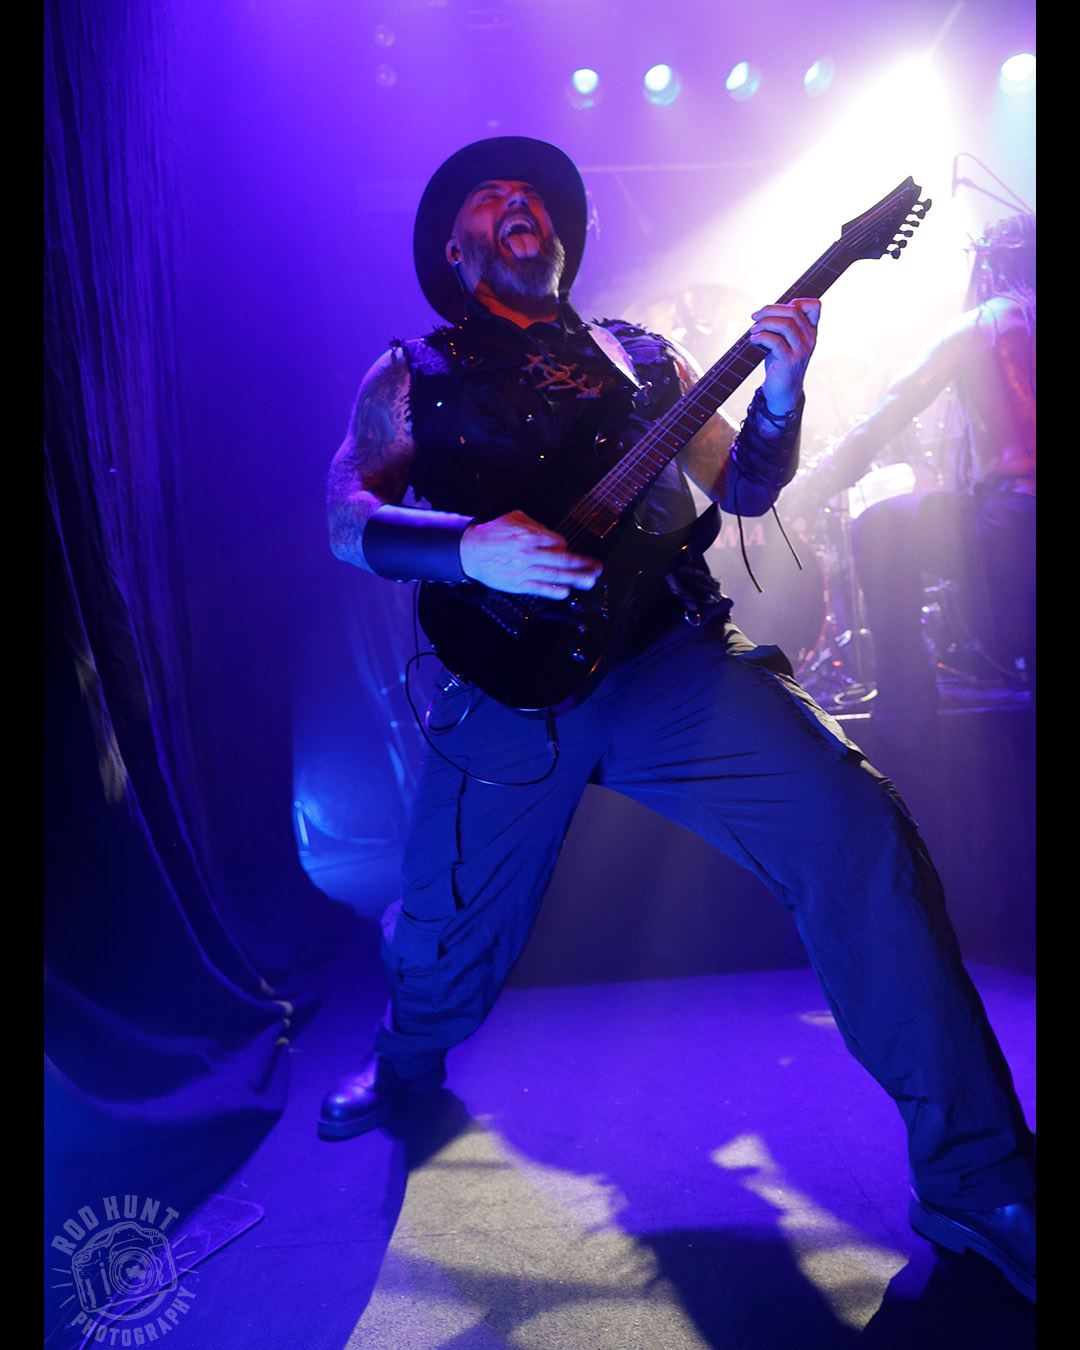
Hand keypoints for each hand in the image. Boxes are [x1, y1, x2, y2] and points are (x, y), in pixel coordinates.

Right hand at [460, 511, 601, 597]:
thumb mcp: (514, 518)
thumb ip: (534, 524)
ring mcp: (524, 570)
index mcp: (529, 535)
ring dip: (575, 579)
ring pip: (555, 575)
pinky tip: (566, 592)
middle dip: (582, 564)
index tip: (568, 550)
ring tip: (589, 581)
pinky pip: (540, 589)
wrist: (469, 551)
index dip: (565, 546)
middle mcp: (529, 553)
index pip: (558, 541)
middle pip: (562, 559)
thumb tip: (550, 535)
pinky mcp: (517, 584)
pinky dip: (554, 591)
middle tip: (597, 567)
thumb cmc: (491, 534)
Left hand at [749, 298, 820, 412]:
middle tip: (755, 317)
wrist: (782, 391)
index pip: (815, 305)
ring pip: (785, 324)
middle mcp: (810, 338)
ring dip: (764, 323)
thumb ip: (783, 325)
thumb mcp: (786, 341)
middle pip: (794, 311)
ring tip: (753, 330)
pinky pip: (775, 341)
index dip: (796, 300)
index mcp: (811, 331)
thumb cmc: (781, 363)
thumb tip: (765, 310)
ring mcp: (801, 350)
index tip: (776, 309)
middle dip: (770, 309)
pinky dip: (761, 336)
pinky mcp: (789, 361)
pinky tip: (754, 340)